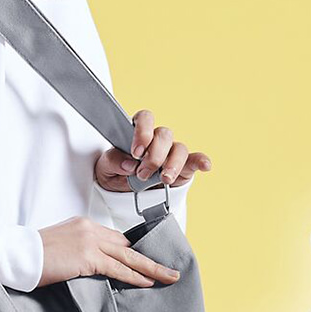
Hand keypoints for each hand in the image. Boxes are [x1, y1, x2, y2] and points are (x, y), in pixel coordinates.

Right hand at [36, 216, 181, 289]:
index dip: (131, 252)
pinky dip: (134, 276)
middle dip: (148, 259)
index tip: (145, 262)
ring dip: (151, 268)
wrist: (15, 254)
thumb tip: (91, 268)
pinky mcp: (87, 257)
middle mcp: (89, 228)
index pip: (114, 239)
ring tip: (168, 277)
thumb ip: (78, 252)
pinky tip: (147, 282)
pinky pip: (117, 268)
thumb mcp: (59, 247)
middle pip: (126, 246)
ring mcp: (89, 241)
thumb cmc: (31, 255)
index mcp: (82, 224)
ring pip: (128, 257)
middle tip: (168, 269)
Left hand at [93, 108, 211, 193]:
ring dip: (172, 163)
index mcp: (136, 131)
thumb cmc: (116, 173)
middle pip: (163, 135)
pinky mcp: (184, 167)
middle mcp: (156, 139)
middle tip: (142, 173)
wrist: (125, 193)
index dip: (142, 132)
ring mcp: (171, 152)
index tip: (136, 152)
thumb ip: (113, 160)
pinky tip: (205, 166)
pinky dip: (201, 161)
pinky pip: (195, 160)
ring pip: (179, 148)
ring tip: (164, 179)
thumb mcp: (105, 167)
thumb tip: (128, 163)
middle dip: (154, 156)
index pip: (144, 118)